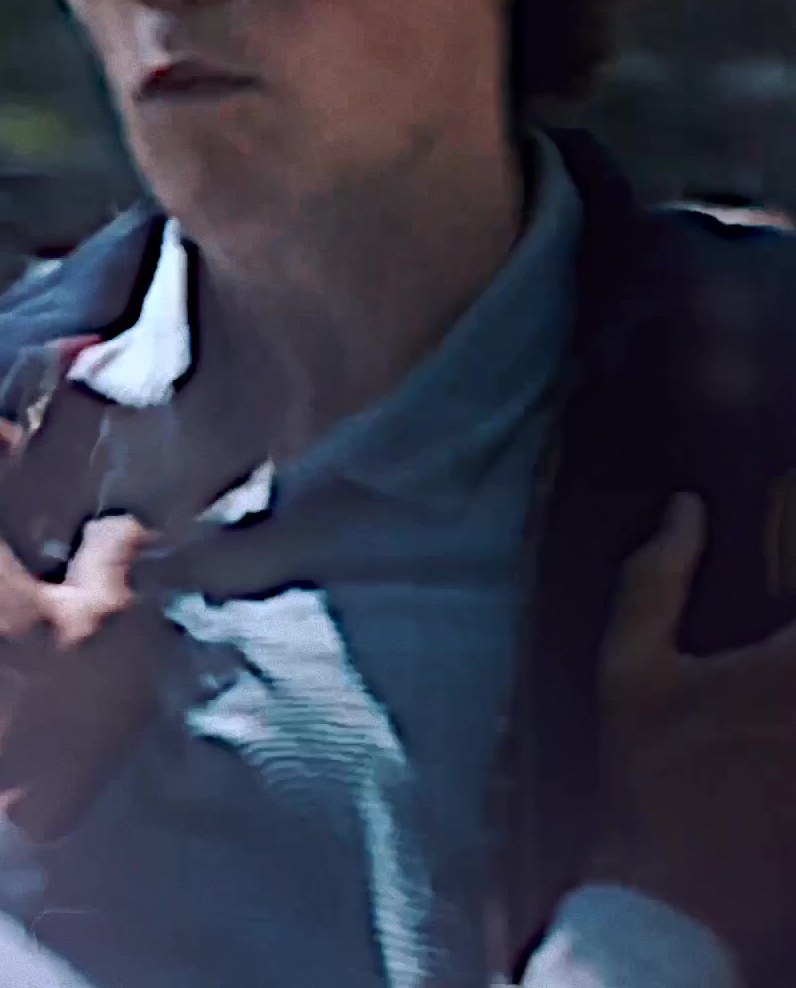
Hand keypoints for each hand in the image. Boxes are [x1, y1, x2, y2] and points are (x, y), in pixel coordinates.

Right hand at [588, 493, 795, 962]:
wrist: (679, 900)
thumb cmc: (647, 775)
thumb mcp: (628, 666)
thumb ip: (656, 578)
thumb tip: (685, 507)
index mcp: (793, 664)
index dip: (795, 543)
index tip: (780, 549)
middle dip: (792, 624)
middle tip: (770, 636)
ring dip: (791, 668)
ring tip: (769, 676)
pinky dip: (794, 714)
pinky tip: (777, 717)